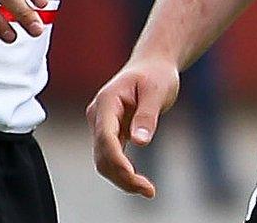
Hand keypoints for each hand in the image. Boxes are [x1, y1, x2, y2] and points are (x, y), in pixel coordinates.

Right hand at [87, 55, 180, 197]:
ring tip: (147, 190)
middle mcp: (99, 115)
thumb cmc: (156, 75)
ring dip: (122, 178)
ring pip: (104, 159)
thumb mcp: (157, 91)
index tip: (136, 178)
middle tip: (148, 190)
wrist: (152, 65)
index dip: (118, 161)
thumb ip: (147, 115)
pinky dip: (123, 171)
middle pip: (102, 154)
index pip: (105, 138)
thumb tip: (139, 142)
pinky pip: (112, 156)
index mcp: (107, 102)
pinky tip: (139, 183)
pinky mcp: (110, 132)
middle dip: (121, 176)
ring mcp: (102, 125)